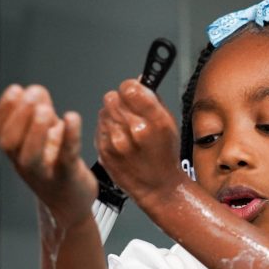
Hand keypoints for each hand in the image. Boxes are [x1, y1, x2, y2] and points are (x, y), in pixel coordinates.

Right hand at [0, 84, 96, 226]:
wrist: (71, 204)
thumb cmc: (55, 163)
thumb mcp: (45, 135)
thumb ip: (39, 111)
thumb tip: (34, 90)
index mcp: (15, 151)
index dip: (2, 110)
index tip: (15, 89)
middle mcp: (24, 163)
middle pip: (9, 142)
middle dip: (19, 115)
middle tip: (32, 95)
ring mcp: (45, 172)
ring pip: (31, 156)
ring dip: (35, 130)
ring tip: (45, 109)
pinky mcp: (68, 177)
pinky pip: (66, 157)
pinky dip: (69, 136)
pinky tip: (72, 117)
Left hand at [96, 79, 184, 203]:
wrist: (158, 186)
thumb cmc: (165, 156)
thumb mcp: (170, 123)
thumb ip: (152, 100)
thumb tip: (139, 82)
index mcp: (154, 120)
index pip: (129, 87)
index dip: (130, 88)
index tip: (132, 92)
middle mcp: (134, 130)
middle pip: (112, 97)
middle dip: (120, 101)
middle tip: (129, 112)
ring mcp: (117, 142)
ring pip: (103, 111)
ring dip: (112, 115)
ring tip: (125, 128)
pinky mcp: (105, 151)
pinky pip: (99, 127)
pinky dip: (107, 129)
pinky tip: (119, 138)